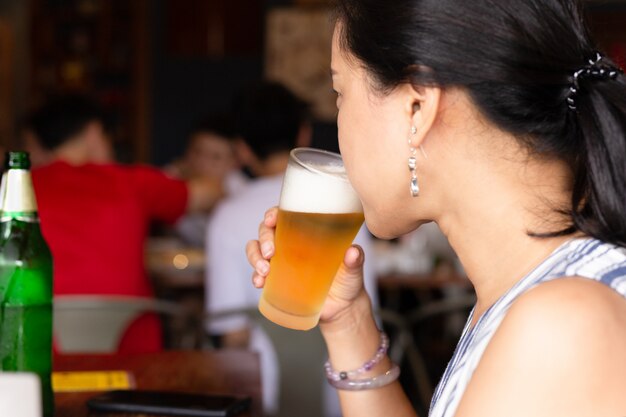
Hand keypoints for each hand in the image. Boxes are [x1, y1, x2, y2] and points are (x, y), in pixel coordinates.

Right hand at [245, 207, 368, 324]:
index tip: (272, 219)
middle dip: (263, 238)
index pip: (285, 215)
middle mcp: (290, 243)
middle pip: (266, 231)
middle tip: (270, 252)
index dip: (273, 213)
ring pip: (256, 249)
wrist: (342, 308)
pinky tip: (259, 283)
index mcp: (306, 232)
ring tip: (264, 271)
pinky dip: (255, 276)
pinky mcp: (276, 280)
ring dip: (254, 257)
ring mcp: (280, 262)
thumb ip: (354, 260)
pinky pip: (258, 274)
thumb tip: (352, 252)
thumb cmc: (348, 280)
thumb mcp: (353, 269)